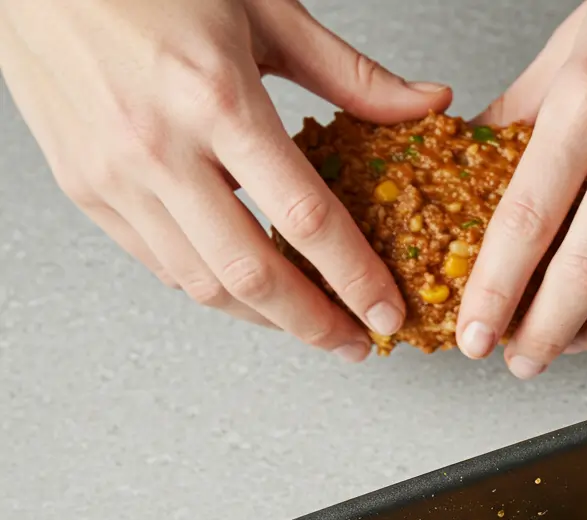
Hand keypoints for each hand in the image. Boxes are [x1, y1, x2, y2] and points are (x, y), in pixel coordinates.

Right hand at [0, 0, 449, 358]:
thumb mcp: (264, 9)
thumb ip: (350, 73)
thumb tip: (423, 105)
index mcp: (215, 95)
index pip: (306, 217)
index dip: (355, 278)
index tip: (386, 312)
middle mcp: (159, 144)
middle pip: (252, 274)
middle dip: (315, 325)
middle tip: (354, 342)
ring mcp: (115, 175)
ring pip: (205, 284)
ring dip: (267, 319)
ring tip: (310, 325)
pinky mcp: (87, 191)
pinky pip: (163, 266)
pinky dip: (215, 290)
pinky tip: (249, 292)